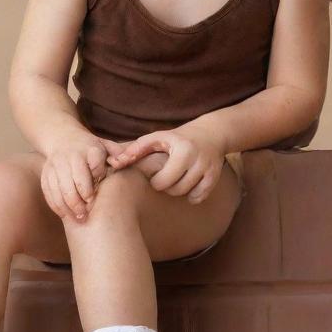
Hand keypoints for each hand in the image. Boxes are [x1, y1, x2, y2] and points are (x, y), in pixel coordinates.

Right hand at [40, 132, 126, 222]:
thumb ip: (118, 154)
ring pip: (60, 189)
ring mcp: (55, 164)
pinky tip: (65, 214)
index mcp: (89, 148)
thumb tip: (125, 161)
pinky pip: (49, 192)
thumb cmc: (91, 148)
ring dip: (69, 207)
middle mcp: (70, 155)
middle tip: (87, 215)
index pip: (94, 166)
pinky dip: (56, 205)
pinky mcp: (45, 173)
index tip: (97, 195)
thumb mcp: (106, 146)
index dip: (95, 182)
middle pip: (74, 181)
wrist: (63, 138)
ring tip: (79, 219)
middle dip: (80, 201)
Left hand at [105, 124, 225, 203]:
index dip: (155, 181)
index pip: (162, 181)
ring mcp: (208, 169)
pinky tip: (187, 186)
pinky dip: (192, 196)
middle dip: (166, 187)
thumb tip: (115, 162)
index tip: (155, 174)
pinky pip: (199, 197)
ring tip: (174, 180)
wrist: (211, 133)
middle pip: (175, 190)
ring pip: (187, 194)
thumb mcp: (157, 138)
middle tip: (164, 179)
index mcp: (182, 150)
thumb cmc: (177, 137)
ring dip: (178, 191)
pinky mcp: (215, 177)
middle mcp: (197, 160)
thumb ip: (136, 149)